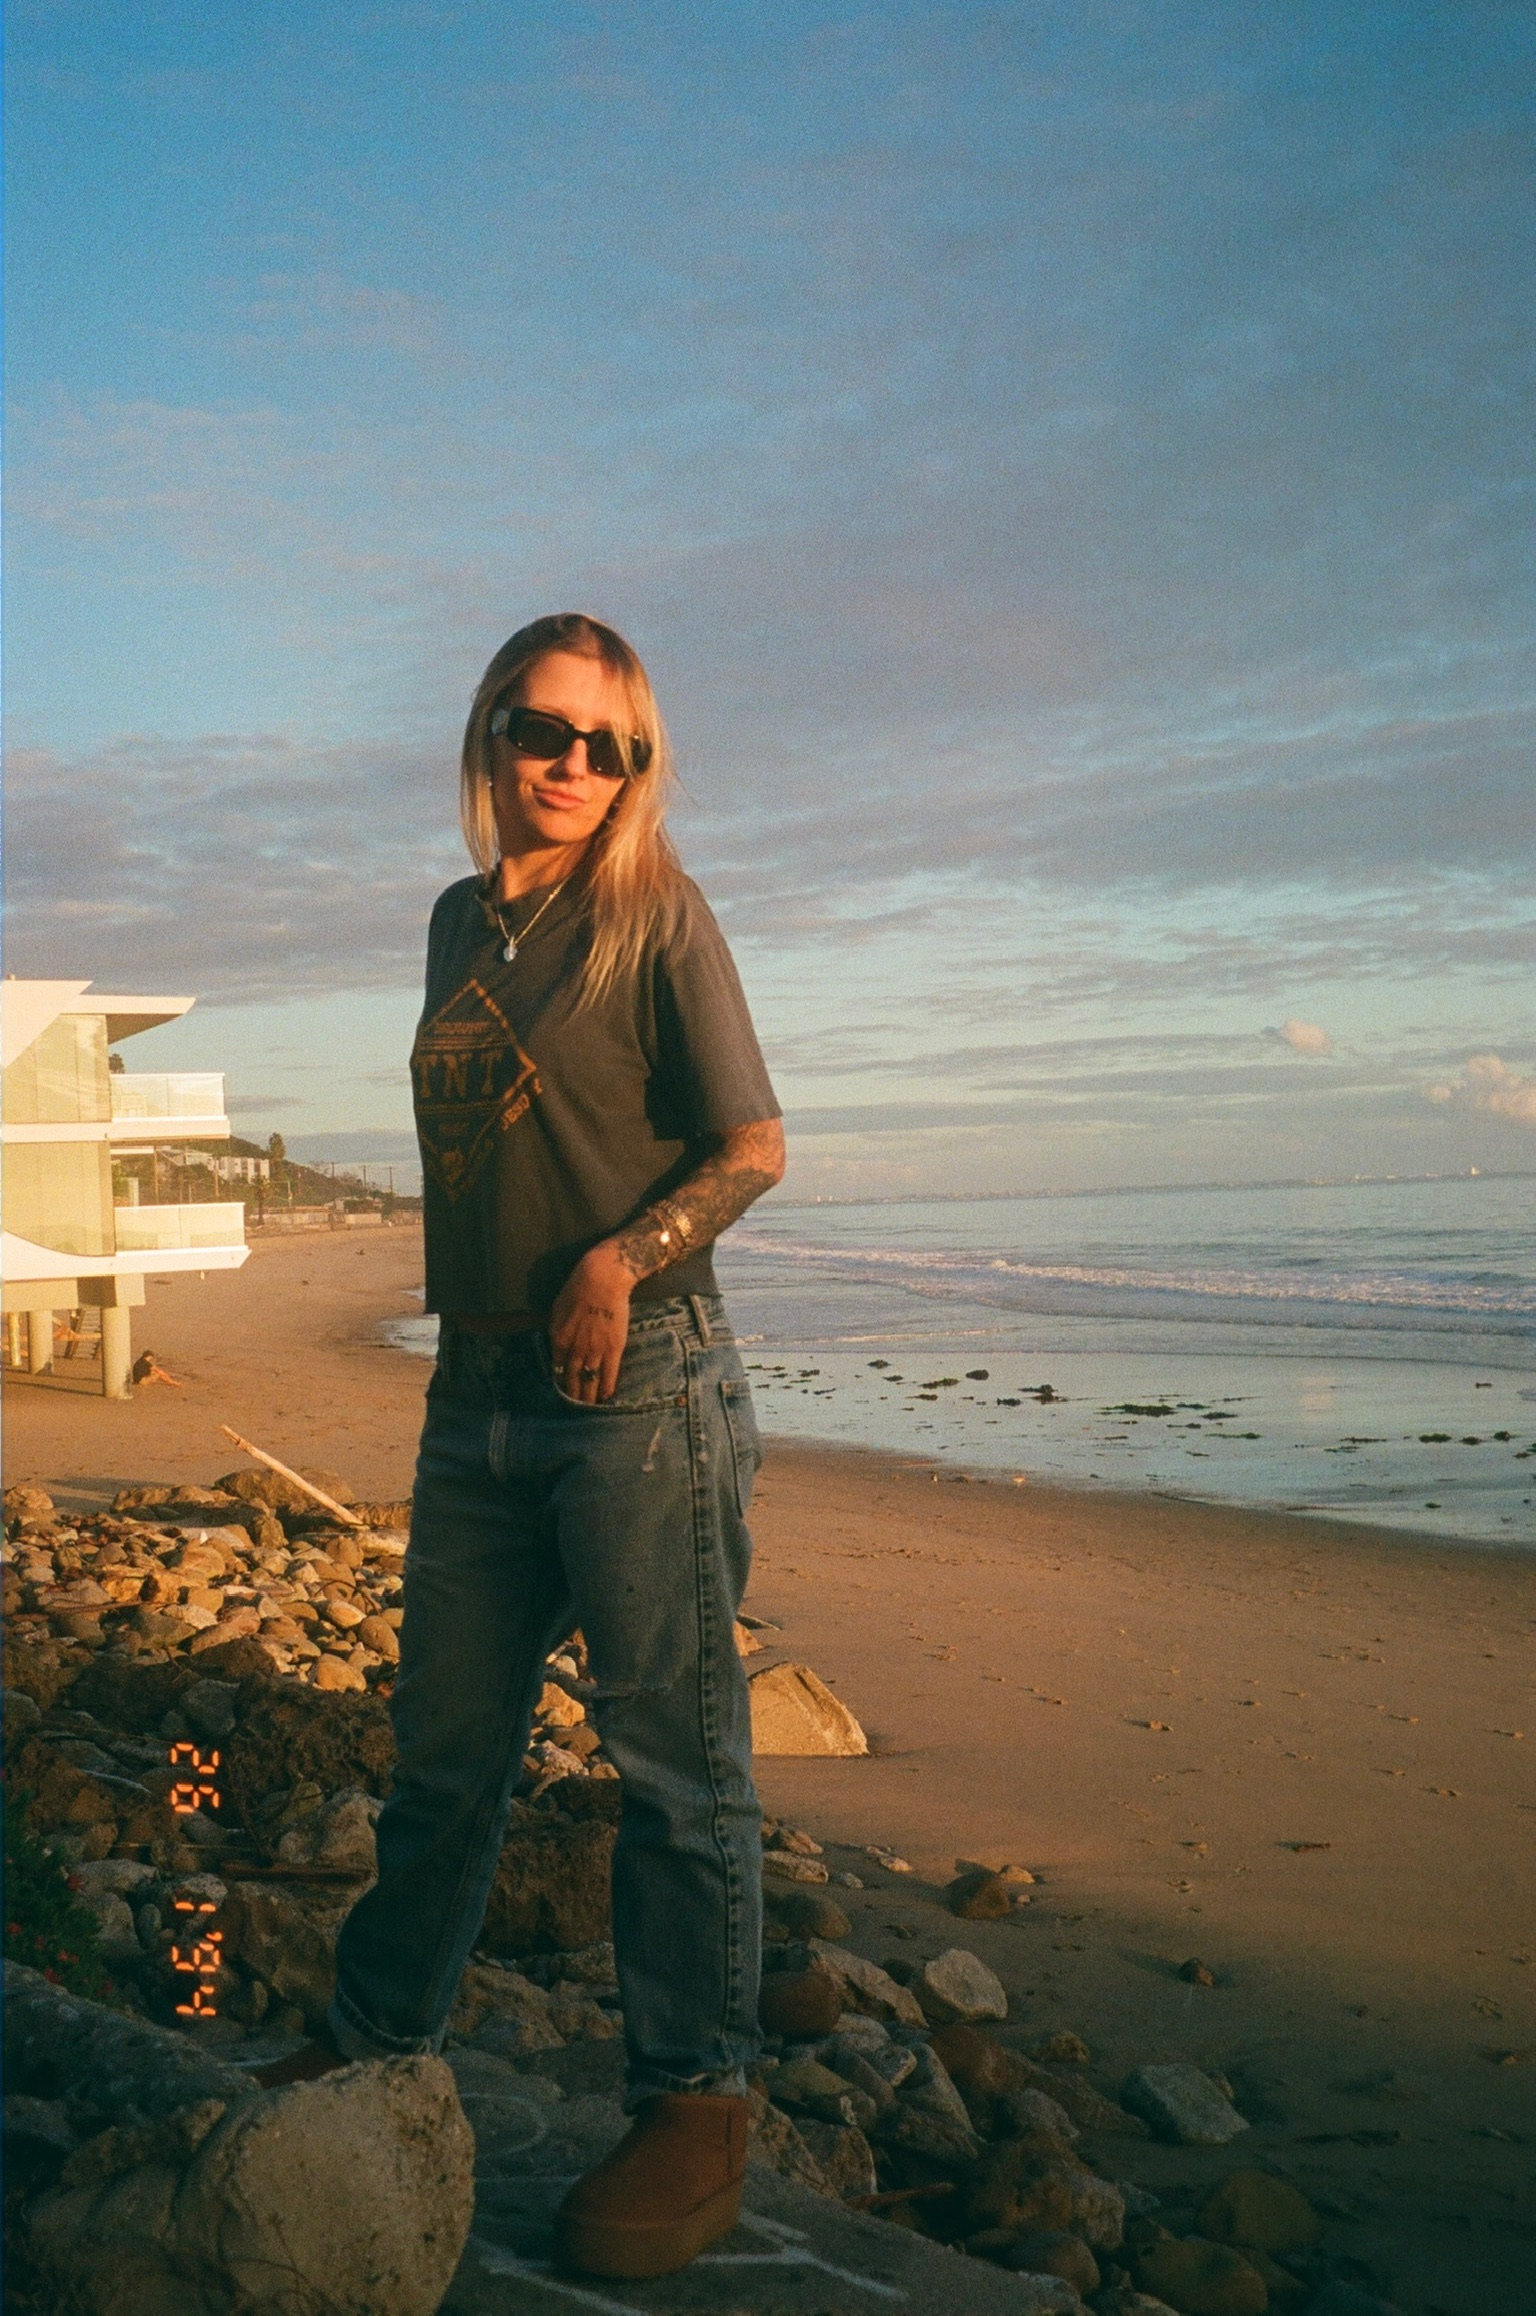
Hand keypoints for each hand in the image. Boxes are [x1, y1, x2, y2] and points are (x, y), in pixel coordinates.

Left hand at [548, 1243, 635, 1402]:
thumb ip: (556, 1330)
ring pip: (589, 1381)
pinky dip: (606, 1387)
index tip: (562, 1391)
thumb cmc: (577, 1289)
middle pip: (572, 1379)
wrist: (602, 1279)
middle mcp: (575, 1349)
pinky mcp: (614, 1348)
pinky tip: (605, 1397)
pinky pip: (609, 1373)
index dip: (560, 1381)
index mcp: (558, 1339)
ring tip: (588, 1410)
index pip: (557, 1368)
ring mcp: (595, 1351)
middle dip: (572, 1396)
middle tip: (573, 1410)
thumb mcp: (557, 1309)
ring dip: (588, 1397)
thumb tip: (556, 1343)